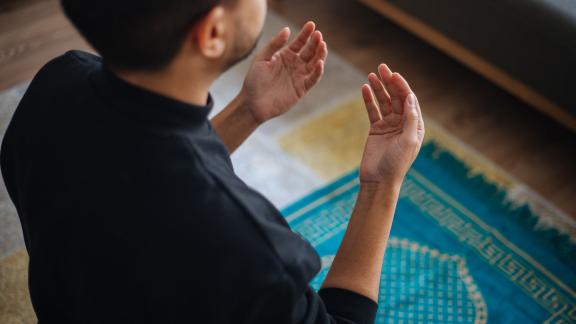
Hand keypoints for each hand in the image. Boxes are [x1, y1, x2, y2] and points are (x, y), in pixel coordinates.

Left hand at [239, 22, 327, 123]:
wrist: (252, 103)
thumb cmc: (254, 81)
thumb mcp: (262, 59)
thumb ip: (274, 44)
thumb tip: (287, 29)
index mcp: (285, 56)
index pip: (299, 42)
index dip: (305, 33)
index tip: (311, 24)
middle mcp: (294, 65)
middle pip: (309, 51)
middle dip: (315, 42)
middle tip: (319, 34)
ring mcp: (299, 77)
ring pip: (314, 64)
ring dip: (320, 54)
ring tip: (322, 45)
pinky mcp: (301, 89)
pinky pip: (313, 79)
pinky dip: (317, 71)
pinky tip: (319, 63)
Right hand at [359, 64, 424, 183]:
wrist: (379, 180)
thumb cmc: (397, 163)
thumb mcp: (408, 140)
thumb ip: (409, 118)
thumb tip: (410, 97)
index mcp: (415, 125)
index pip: (408, 99)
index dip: (401, 86)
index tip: (393, 75)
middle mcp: (403, 123)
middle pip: (396, 97)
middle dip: (389, 82)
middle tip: (381, 68)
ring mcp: (389, 125)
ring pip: (383, 102)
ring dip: (378, 88)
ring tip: (371, 75)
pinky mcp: (376, 129)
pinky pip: (372, 111)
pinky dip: (368, 100)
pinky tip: (364, 89)